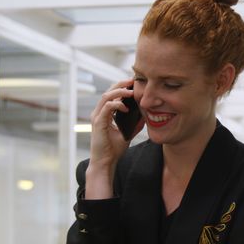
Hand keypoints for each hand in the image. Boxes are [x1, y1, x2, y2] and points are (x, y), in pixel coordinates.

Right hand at [85, 80, 141, 198]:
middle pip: (108, 92)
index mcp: (104, 114)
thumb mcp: (128, 133)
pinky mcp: (98, 123)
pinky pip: (107, 108)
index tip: (134, 84)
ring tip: (131, 92)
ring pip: (106, 97)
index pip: (112, 95)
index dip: (122, 88)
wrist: (105, 162)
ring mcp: (97, 117)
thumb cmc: (113, 149)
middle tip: (133, 81)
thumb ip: (135, 124)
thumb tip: (146, 116)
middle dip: (121, 85)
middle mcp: (99, 113)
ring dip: (119, 92)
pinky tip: (126, 108)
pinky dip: (116, 105)